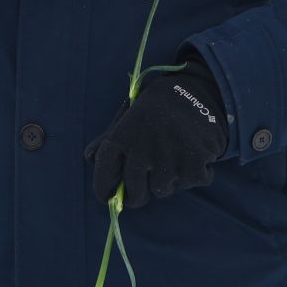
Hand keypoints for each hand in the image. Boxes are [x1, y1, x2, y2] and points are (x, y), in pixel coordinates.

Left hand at [85, 62, 227, 209]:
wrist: (197, 89)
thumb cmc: (157, 106)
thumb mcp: (129, 115)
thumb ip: (108, 138)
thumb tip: (89, 158)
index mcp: (122, 135)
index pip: (104, 171)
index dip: (103, 187)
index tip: (106, 197)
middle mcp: (143, 150)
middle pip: (135, 193)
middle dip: (137, 196)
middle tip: (142, 191)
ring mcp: (169, 160)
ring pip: (162, 190)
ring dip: (168, 180)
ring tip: (174, 154)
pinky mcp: (194, 167)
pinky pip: (189, 183)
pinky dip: (194, 173)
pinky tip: (194, 151)